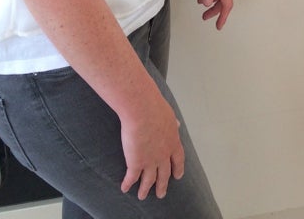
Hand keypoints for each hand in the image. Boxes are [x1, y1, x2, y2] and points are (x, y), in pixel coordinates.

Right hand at [119, 79, 184, 199]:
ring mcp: (150, 161)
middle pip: (164, 174)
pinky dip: (128, 184)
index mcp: (173, 142)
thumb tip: (177, 125)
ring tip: (142, 196)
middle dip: (162, 185)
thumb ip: (172, 123)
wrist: (142, 110)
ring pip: (149, 180)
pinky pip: (131, 178)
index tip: (177, 176)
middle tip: (161, 194)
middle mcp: (163, 155)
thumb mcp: (169, 115)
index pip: (178, 159)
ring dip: (145, 189)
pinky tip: (125, 188)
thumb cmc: (155, 108)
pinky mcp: (135, 163)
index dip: (178, 169)